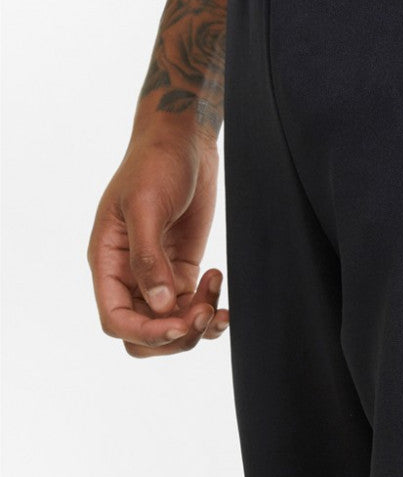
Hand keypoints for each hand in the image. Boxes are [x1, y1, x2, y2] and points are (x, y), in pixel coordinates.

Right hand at [87, 127, 228, 357]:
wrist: (183, 142)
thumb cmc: (155, 165)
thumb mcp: (146, 206)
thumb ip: (148, 258)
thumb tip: (157, 306)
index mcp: (108, 262)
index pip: (115, 319)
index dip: (146, 332)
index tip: (179, 324)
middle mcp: (128, 276)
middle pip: (142, 333)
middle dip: (175, 334)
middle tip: (204, 312)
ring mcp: (157, 275)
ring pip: (170, 324)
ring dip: (196, 324)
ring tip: (217, 295)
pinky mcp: (183, 268)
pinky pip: (191, 306)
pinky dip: (208, 309)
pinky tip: (220, 287)